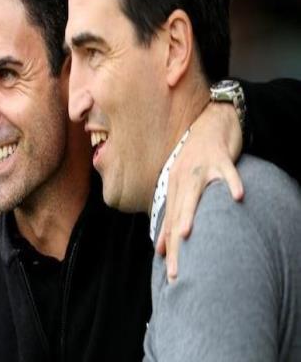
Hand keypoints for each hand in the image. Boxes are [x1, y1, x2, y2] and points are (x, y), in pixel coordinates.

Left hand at [157, 101, 243, 282]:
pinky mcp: (220, 158)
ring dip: (190, 212)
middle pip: (178, 213)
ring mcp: (201, 167)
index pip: (170, 222)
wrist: (210, 124)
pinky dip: (232, 182)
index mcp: (173, 186)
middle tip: (176, 268)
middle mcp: (183, 178)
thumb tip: (160, 244)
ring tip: (186, 234)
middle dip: (175, 242)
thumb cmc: (196, 159)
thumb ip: (172, 213)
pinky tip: (237, 196)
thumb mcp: (180, 185)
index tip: (170, 273)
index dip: (169, 247)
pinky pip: (228, 172)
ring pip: (194, 193)